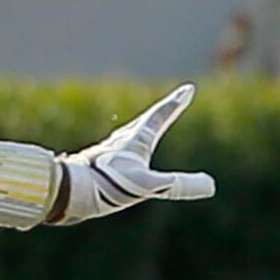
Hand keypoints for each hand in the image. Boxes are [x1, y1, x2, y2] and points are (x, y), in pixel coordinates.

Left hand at [49, 83, 217, 224]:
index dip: (176, 103)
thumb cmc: (108, 184)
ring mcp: (107, 153)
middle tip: (172, 104)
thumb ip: (178, 185)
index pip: (161, 116)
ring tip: (143, 130)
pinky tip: (115, 161)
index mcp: (137, 140)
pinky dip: (123, 151)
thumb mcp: (149, 185)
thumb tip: (211, 185)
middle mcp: (121, 142)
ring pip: (127, 137)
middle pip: (146, 122)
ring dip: (140, 131)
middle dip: (162, 114)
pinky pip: (114, 154)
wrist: (69, 191)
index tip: (188, 88)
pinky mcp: (96, 167)